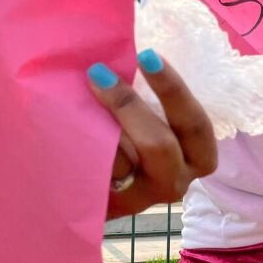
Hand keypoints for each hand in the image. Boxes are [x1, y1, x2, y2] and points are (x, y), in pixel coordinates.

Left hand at [88, 49, 216, 219]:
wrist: (109, 190)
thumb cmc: (140, 140)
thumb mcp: (159, 122)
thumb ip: (154, 100)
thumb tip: (127, 52)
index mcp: (198, 158)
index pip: (196, 124)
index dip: (174, 90)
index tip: (147, 55)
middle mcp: (176, 183)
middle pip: (160, 146)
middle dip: (129, 107)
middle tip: (98, 73)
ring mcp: (142, 200)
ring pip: (122, 163)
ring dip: (98, 129)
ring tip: (75, 101)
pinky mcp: (110, 210)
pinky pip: (94, 177)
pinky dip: (79, 151)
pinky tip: (64, 130)